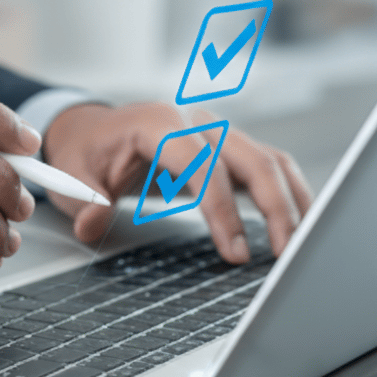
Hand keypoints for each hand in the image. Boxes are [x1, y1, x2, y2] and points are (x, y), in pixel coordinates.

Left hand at [41, 103, 313, 263]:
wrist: (91, 130)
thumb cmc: (86, 152)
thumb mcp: (73, 175)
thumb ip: (85, 200)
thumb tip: (92, 223)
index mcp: (160, 123)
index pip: (205, 165)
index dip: (223, 210)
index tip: (236, 251)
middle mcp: (197, 122)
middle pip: (253, 158)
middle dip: (276, 207)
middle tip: (285, 254)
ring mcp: (216, 132)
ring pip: (270, 160)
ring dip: (292, 201)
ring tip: (303, 245)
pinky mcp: (227, 149)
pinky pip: (267, 167)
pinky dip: (287, 195)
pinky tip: (298, 226)